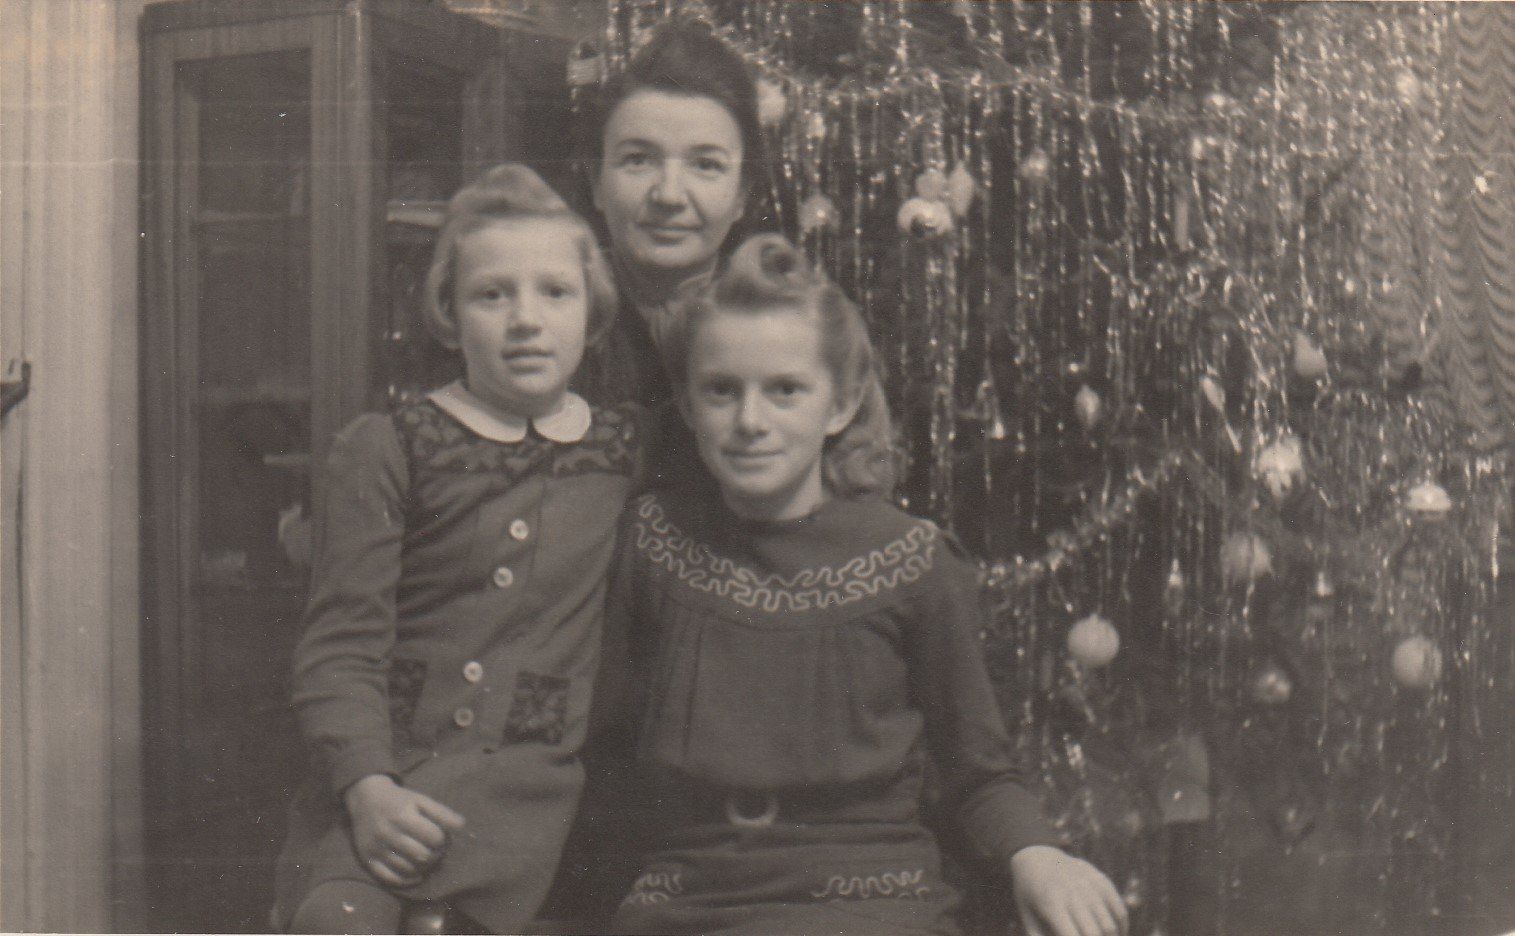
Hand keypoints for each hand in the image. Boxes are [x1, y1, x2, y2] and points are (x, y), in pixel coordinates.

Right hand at [344, 774, 465, 887]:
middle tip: (434, 851)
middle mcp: (388, 833)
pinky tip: (415, 875)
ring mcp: (376, 848)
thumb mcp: (421, 800)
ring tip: (425, 859)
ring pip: (408, 869)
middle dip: (434, 856)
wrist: (365, 799)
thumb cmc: (399, 800)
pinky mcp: (367, 860)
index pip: (434, 837)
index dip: (442, 840)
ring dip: (422, 868)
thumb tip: (463, 826)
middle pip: (422, 856)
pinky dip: (406, 880)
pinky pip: (389, 879)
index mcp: (403, 816)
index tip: (440, 837)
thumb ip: (442, 813)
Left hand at [1009, 845, 1127, 935]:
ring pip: (1110, 926)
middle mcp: (1073, 894)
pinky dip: (1122, 928)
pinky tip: (1117, 935)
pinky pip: (1120, 910)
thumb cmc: (1030, 895)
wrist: (1037, 857)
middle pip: (1095, 934)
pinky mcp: (1102, 880)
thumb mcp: (1027, 918)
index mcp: (1052, 904)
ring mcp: (1089, 885)